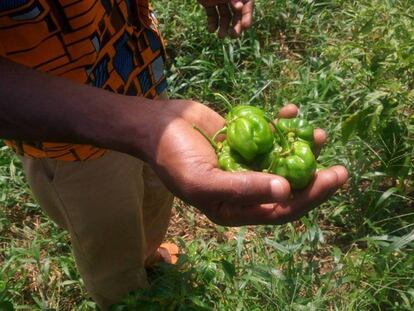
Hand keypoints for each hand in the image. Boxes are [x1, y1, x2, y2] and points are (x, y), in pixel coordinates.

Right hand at [147, 101, 347, 226]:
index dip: (309, 198)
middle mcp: (244, 189)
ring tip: (319, 133)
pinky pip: (269, 135)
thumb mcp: (204, 179)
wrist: (156, 125)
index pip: (280, 210)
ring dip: (301, 148)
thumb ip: (243, 188)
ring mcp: (245, 163)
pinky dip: (281, 125)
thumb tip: (286, 192)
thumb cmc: (173, 156)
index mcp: (235, 208)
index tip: (332, 179)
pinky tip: (292, 112)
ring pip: (281, 160)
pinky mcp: (244, 140)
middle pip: (287, 188)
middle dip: (313, 178)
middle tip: (340, 168)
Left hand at [198, 0, 254, 37]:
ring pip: (225, 17)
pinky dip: (212, 23)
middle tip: (234, 36)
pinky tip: (211, 30)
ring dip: (224, 27)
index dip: (247, 16)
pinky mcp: (208, 3)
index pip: (247, 6)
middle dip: (236, 25)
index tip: (245, 27)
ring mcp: (220, 0)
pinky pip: (212, 15)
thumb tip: (239, 7)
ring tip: (220, 36)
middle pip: (236, 14)